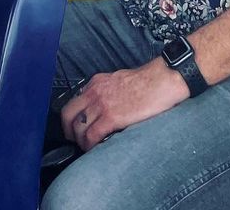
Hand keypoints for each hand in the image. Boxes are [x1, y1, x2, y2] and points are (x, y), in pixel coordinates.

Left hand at [60, 60, 187, 151]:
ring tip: (88, 147)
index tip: (76, 127)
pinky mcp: (111, 117)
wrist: (161, 80)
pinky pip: (91, 136)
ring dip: (81, 141)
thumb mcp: (118, 80)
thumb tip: (101, 107)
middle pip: (68, 114)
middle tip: (76, 140)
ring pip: (78, 128)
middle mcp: (95, 92)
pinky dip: (90, 146)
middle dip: (69, 131)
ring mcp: (102, 104)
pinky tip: (96, 149)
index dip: (72, 118)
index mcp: (96, 82)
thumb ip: (106, 91)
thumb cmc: (146, 81)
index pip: (74, 102)